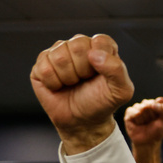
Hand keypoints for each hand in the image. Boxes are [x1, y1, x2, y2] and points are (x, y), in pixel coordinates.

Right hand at [30, 34, 134, 153]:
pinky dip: (53, 83)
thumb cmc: (101, 103)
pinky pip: (44, 68)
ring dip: (68, 78)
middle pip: (77, 46)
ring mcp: (58, 52)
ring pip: (59, 57)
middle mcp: (78, 44)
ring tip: (72, 84)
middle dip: (83, 70)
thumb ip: (117, 69)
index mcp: (101, 46)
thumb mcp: (121, 91)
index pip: (100, 41)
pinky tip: (58, 86)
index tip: (100, 76)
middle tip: (85, 81)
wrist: (82, 122)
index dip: (101, 62)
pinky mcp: (41, 63)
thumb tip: (93, 54)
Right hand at [124, 97, 162, 147]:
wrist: (147, 142)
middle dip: (152, 115)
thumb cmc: (158, 131)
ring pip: (141, 107)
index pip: (160, 101)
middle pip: (150, 103)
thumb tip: (153, 103)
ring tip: (144, 124)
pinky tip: (138, 123)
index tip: (160, 118)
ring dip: (144, 118)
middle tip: (151, 122)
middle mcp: (147, 104)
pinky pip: (131, 110)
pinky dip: (136, 117)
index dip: (160, 110)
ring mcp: (138, 107)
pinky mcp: (129, 112)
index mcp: (157, 104)